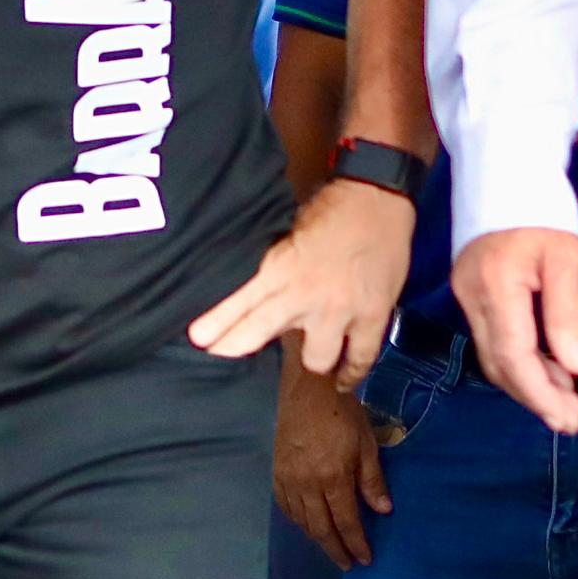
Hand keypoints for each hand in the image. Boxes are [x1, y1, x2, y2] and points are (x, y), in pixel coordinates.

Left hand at [188, 179, 415, 379]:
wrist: (379, 197)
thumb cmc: (331, 209)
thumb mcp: (290, 230)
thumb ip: (274, 266)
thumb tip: (252, 291)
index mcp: (281, 266)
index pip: (240, 302)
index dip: (217, 324)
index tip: (198, 340)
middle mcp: (305, 293)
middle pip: (261, 332)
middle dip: (236, 347)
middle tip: (218, 356)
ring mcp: (340, 309)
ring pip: (316, 358)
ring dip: (311, 358)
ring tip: (307, 357)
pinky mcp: (372, 316)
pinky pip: (361, 357)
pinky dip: (352, 372)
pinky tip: (342, 381)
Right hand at [275, 363, 390, 569]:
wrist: (308, 389)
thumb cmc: (343, 414)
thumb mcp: (366, 444)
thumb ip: (373, 480)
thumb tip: (384, 510)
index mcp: (332, 478)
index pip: (345, 522)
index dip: (356, 543)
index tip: (365, 559)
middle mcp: (307, 484)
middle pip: (321, 528)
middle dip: (336, 549)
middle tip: (347, 565)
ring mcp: (289, 479)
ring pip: (302, 520)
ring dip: (317, 538)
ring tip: (331, 547)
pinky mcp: (277, 471)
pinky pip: (286, 506)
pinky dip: (297, 521)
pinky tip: (306, 524)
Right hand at [452, 226, 577, 436]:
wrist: (505, 167)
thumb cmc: (543, 206)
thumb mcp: (566, 255)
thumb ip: (567, 313)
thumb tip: (577, 370)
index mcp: (496, 285)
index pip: (514, 356)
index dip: (540, 393)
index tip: (569, 418)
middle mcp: (471, 295)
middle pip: (498, 364)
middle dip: (534, 397)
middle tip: (571, 419)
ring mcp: (465, 293)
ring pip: (492, 355)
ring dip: (527, 382)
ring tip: (565, 399)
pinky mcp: (468, 290)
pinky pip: (491, 338)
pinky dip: (518, 359)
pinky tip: (547, 367)